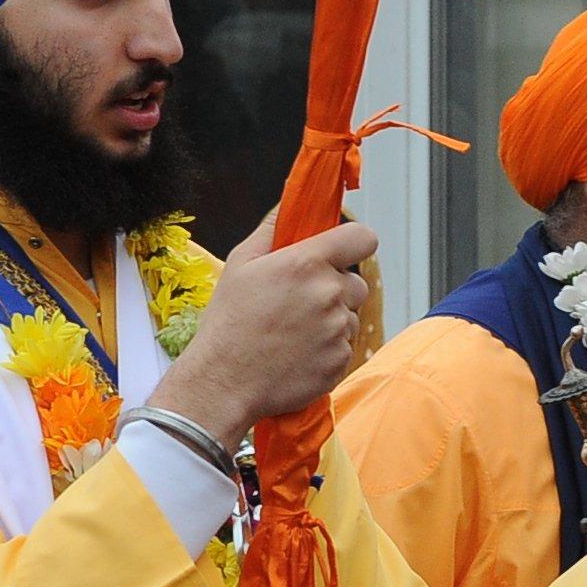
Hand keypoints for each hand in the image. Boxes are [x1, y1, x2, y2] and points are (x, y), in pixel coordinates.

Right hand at [148, 212, 379, 451]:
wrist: (223, 381)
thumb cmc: (228, 321)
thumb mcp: (240, 264)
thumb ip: (272, 230)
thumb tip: (291, 205)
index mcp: (307, 263)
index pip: (363, 238)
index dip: (354, 244)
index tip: (342, 252)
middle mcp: (329, 294)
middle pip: (356, 283)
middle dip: (335, 289)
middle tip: (298, 303)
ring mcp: (338, 330)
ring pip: (349, 317)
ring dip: (330, 321)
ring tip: (291, 332)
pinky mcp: (341, 360)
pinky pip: (345, 347)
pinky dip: (327, 350)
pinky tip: (296, 353)